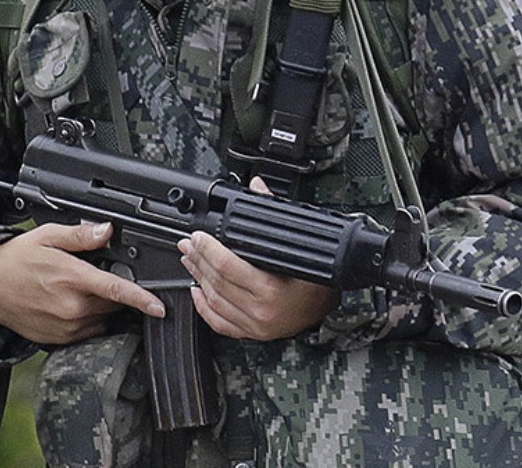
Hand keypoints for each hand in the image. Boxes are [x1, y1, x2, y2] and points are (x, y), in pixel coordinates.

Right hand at [0, 221, 165, 344]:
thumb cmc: (15, 259)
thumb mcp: (47, 237)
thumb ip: (81, 236)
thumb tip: (107, 230)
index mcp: (72, 279)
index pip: (116, 291)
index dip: (142, 299)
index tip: (160, 307)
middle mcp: (71, 307)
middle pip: (114, 303)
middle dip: (114, 291)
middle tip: (94, 276)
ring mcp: (64, 326)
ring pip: (102, 317)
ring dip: (100, 306)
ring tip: (76, 290)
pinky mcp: (57, 339)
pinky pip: (87, 330)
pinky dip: (87, 318)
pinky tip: (69, 304)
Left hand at [178, 177, 337, 340]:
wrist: (332, 308)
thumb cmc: (321, 277)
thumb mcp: (302, 243)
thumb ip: (275, 212)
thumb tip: (257, 187)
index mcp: (272, 287)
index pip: (228, 265)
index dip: (209, 249)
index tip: (198, 236)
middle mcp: (262, 309)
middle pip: (217, 282)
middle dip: (199, 260)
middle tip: (189, 244)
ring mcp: (256, 324)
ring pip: (214, 301)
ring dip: (198, 279)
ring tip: (191, 261)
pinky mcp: (253, 334)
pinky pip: (219, 323)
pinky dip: (203, 307)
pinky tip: (197, 291)